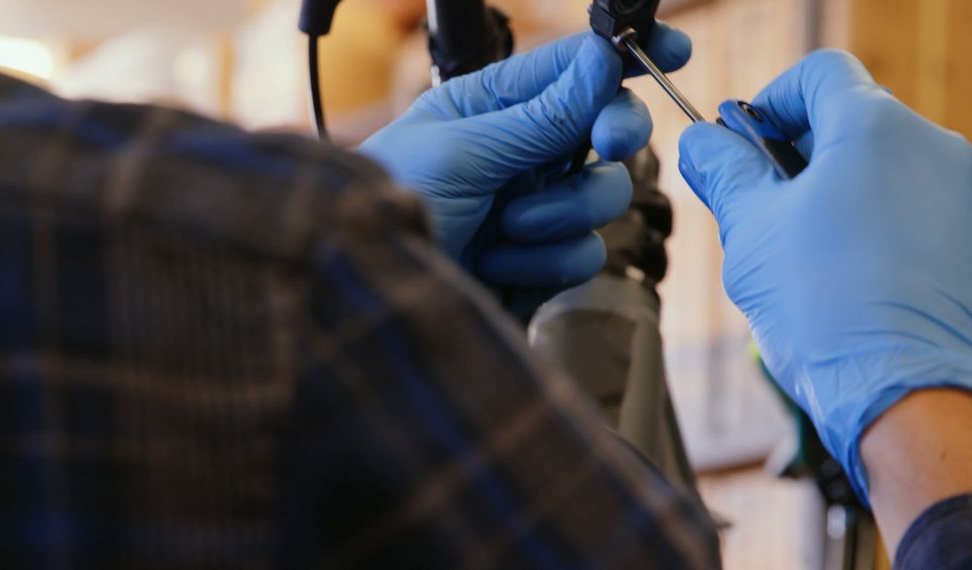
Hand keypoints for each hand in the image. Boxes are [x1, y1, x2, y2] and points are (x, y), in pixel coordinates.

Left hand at [361, 27, 690, 305]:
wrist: (376, 293)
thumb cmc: (392, 206)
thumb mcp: (464, 150)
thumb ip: (542, 114)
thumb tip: (603, 60)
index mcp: (492, 106)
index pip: (573, 68)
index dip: (624, 59)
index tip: (673, 53)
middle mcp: (520, 153)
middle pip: (607, 130)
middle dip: (611, 138)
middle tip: (607, 145)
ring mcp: (534, 208)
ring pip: (604, 198)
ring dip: (558, 217)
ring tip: (503, 230)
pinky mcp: (540, 263)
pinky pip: (586, 256)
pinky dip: (543, 264)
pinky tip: (496, 268)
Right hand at [678, 50, 971, 501]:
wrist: (906, 394)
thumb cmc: (826, 308)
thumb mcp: (750, 229)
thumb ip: (723, 170)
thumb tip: (701, 141)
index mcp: (875, 129)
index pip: (818, 75)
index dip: (769, 100)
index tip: (744, 143)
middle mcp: (935, 147)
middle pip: (851, 123)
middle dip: (797, 156)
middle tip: (759, 208)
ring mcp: (965, 193)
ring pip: (884, 169)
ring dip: (835, 194)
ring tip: (801, 255)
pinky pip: (916, 208)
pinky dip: (876, 224)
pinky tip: (847, 277)